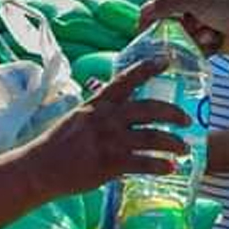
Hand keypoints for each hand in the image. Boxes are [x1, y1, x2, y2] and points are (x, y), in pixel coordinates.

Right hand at [27, 59, 190, 195]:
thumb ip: (100, 114)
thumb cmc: (57, 144)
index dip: (148, 68)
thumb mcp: (78, 118)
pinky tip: (171, 168)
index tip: (167, 60)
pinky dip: (160, 165)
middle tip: (187, 119)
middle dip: (173, 113)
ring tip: (185, 148)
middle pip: (150, 109)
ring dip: (174, 142)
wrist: (41, 167)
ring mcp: (110, 141)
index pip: (126, 80)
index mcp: (98, 103)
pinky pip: (144, 163)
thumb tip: (118, 114)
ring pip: (153, 136)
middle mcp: (107, 118)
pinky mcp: (111, 163)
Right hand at [139, 0, 228, 55]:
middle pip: (172, 19)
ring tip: (209, 34)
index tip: (143, 26)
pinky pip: (195, 47)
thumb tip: (144, 11)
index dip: (152, 11)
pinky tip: (214, 41)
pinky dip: (202, 46)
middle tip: (184, 30)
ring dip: (194, 37)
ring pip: (183, 35)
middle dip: (178, 27)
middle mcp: (198, 4)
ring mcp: (205, 22)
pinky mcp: (212, 40)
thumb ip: (168, 2)